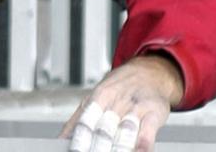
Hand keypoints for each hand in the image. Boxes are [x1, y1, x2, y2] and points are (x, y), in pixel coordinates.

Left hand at [60, 54, 184, 151]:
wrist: (150, 72)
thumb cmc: (120, 89)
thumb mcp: (96, 98)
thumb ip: (77, 120)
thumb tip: (60, 140)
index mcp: (99, 97)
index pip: (86, 122)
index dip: (80, 140)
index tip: (75, 150)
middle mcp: (117, 102)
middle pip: (104, 130)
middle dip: (97, 147)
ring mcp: (136, 107)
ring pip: (124, 131)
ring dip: (118, 148)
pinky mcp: (154, 113)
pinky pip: (148, 130)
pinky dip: (143, 143)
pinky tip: (139, 151)